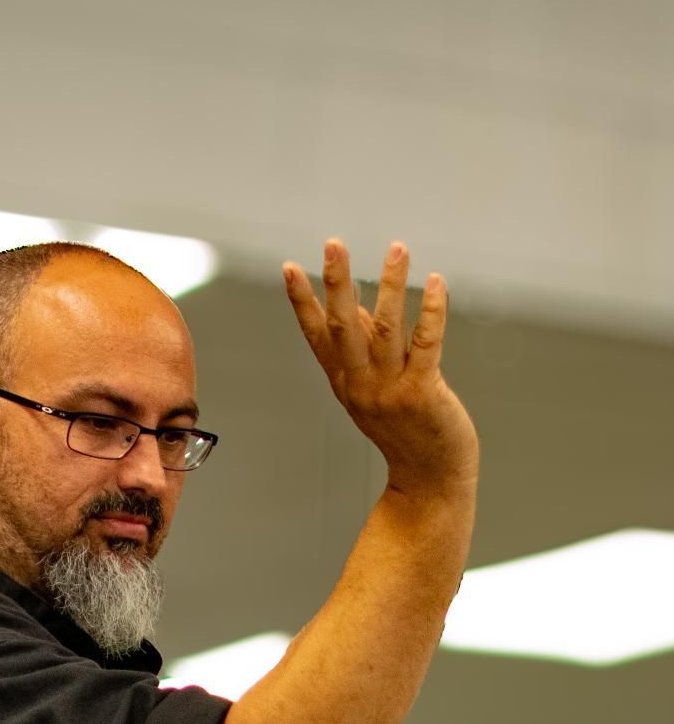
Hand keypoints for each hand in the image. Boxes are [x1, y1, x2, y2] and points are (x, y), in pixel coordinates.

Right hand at [283, 239, 478, 499]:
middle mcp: (362, 386)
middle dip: (336, 284)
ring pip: (388, 330)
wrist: (430, 479)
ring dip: (392, 286)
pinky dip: (431, 311)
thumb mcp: (375, 388)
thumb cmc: (405, 429)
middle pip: (343, 328)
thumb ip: (367, 346)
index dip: (302, 302)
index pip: (317, 336)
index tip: (288, 267)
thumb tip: (357, 302)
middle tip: (333, 244)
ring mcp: (391, 392)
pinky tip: (435, 282)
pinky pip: (426, 344)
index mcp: (346, 382)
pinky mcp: (422, 394)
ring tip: (397, 248)